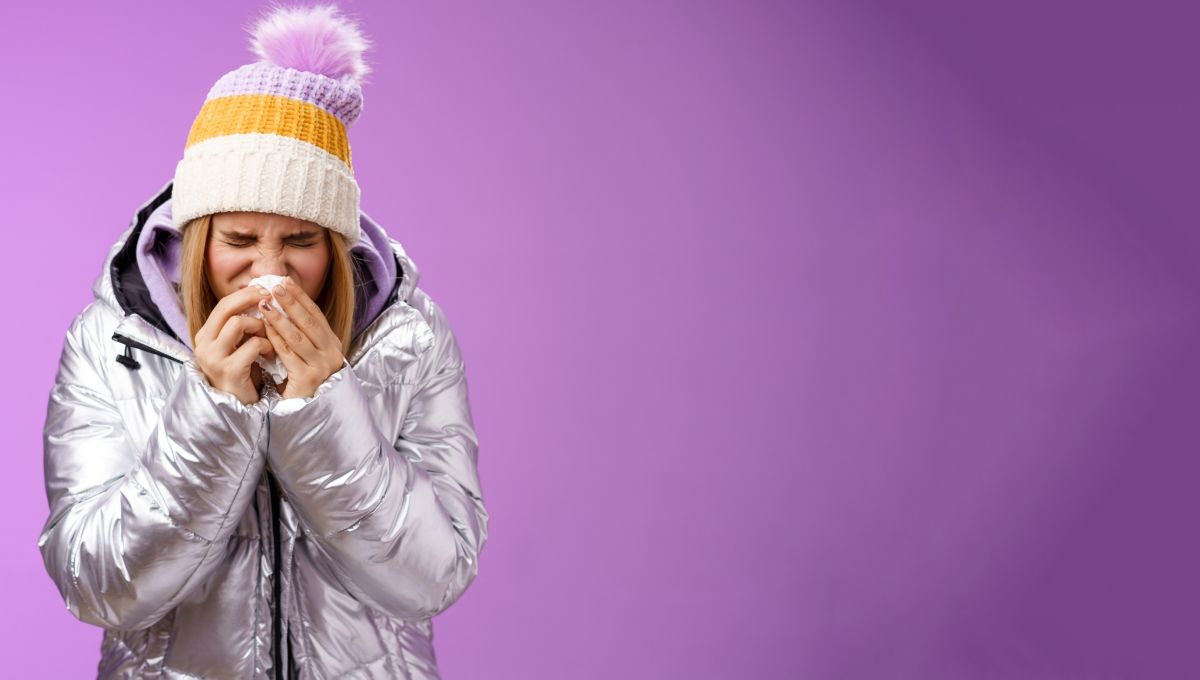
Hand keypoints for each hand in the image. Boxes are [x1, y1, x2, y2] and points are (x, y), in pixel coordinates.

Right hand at [194, 285, 275, 404]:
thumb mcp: (236, 346)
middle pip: (226, 308)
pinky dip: (267, 345)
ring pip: (238, 323)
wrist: (238, 407)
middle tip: (270, 298)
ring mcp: (214, 358)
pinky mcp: (230, 371)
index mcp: (205, 336)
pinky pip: (253, 345)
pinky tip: (272, 354)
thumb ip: (242, 326)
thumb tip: (261, 297)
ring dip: (260, 325)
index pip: (223, 305)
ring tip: (269, 336)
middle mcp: (204, 345)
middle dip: (251, 299)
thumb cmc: (242, 374)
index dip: (245, 294)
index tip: (264, 289)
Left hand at [259, 277, 345, 398]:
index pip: (316, 315)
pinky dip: (276, 338)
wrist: (308, 413)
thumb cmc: (303, 382)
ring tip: (265, 303)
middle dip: (292, 302)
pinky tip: (265, 327)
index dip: (301, 297)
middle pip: (309, 322)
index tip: (286, 281)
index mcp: (332, 345)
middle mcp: (331, 354)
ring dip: (280, 317)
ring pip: (298, 336)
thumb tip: (280, 304)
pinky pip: (288, 354)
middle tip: (275, 285)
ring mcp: (321, 367)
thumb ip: (299, 335)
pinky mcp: (308, 379)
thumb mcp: (306, 355)